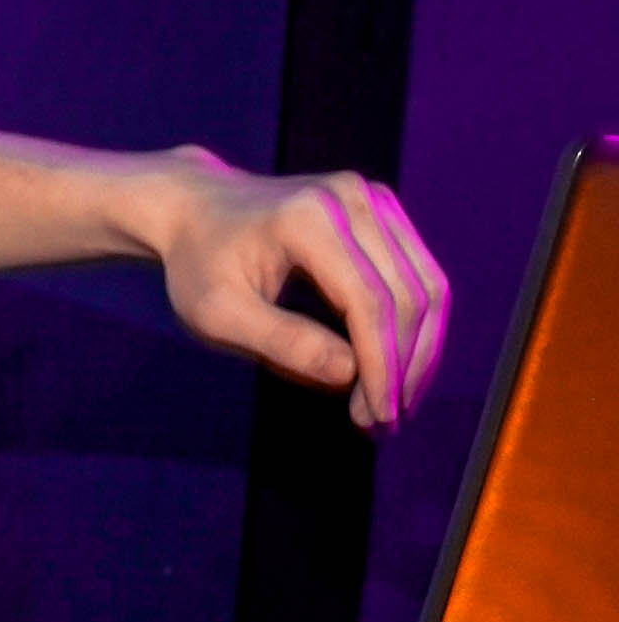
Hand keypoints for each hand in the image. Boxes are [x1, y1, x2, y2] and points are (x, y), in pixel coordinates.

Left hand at [134, 152, 449, 432]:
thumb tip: (351, 374)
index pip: (368, 303)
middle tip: (380, 423)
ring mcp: (371, 198)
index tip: (375, 419)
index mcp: (306, 218)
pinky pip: (418, 275)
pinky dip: (415, 327)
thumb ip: (282, 341)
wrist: (194, 209)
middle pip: (407, 296)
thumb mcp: (217, 314)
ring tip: (391, 403)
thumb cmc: (199, 266)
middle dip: (402, 368)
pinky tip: (394, 368)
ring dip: (419, 352)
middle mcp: (350, 198)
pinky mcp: (382, 209)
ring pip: (426, 287)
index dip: (380, 367)